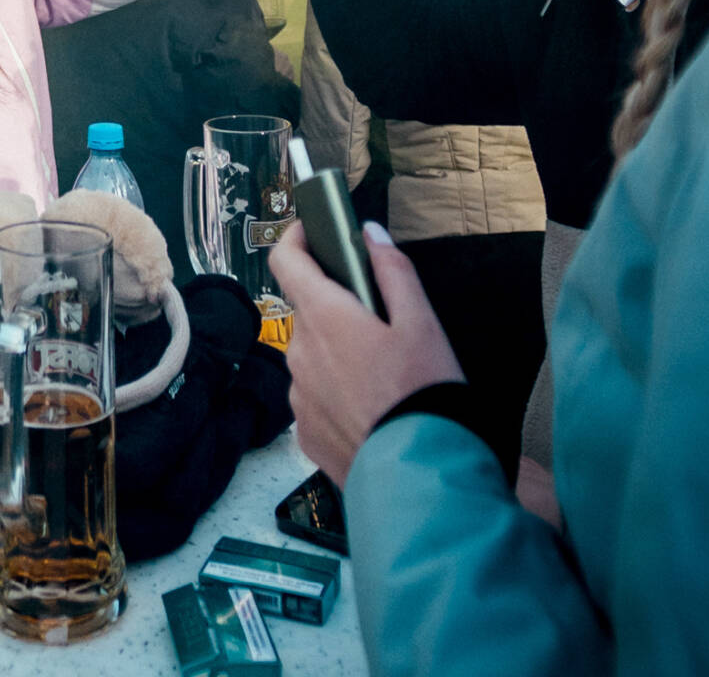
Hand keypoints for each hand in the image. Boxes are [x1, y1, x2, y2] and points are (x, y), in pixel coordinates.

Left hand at [268, 222, 461, 485]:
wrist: (419, 478)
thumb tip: (370, 233)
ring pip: (312, 357)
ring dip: (335, 352)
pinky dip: (336, 393)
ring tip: (380, 372)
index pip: (286, 260)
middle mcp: (300, 354)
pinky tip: (370, 408)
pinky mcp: (306, 434)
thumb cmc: (422, 395)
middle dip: (335, 307)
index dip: (295, 238)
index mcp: (324, 317)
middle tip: (377, 318)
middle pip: (307, 312)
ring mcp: (299, 397)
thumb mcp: (422, 323)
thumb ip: (393, 270)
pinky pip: (315, 398)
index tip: (311, 231)